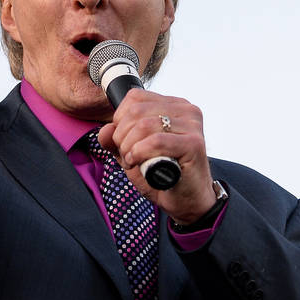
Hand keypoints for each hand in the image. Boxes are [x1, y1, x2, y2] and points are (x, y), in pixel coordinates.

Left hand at [97, 89, 215, 224]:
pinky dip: (140, 153)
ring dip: (129, 147)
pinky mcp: (194, 144)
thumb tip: (105, 130)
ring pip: (144, 125)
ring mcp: (192, 126)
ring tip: (133, 161)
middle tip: (126, 155)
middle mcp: (186, 110)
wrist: (188, 202)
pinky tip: (139, 163)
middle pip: (136, 111)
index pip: (135, 97)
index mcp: (173, 106)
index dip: (120, 120)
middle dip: (122, 136)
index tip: (123, 141)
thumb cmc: (162, 176)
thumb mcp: (132, 154)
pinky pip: (156, 141)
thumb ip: (115, 140)